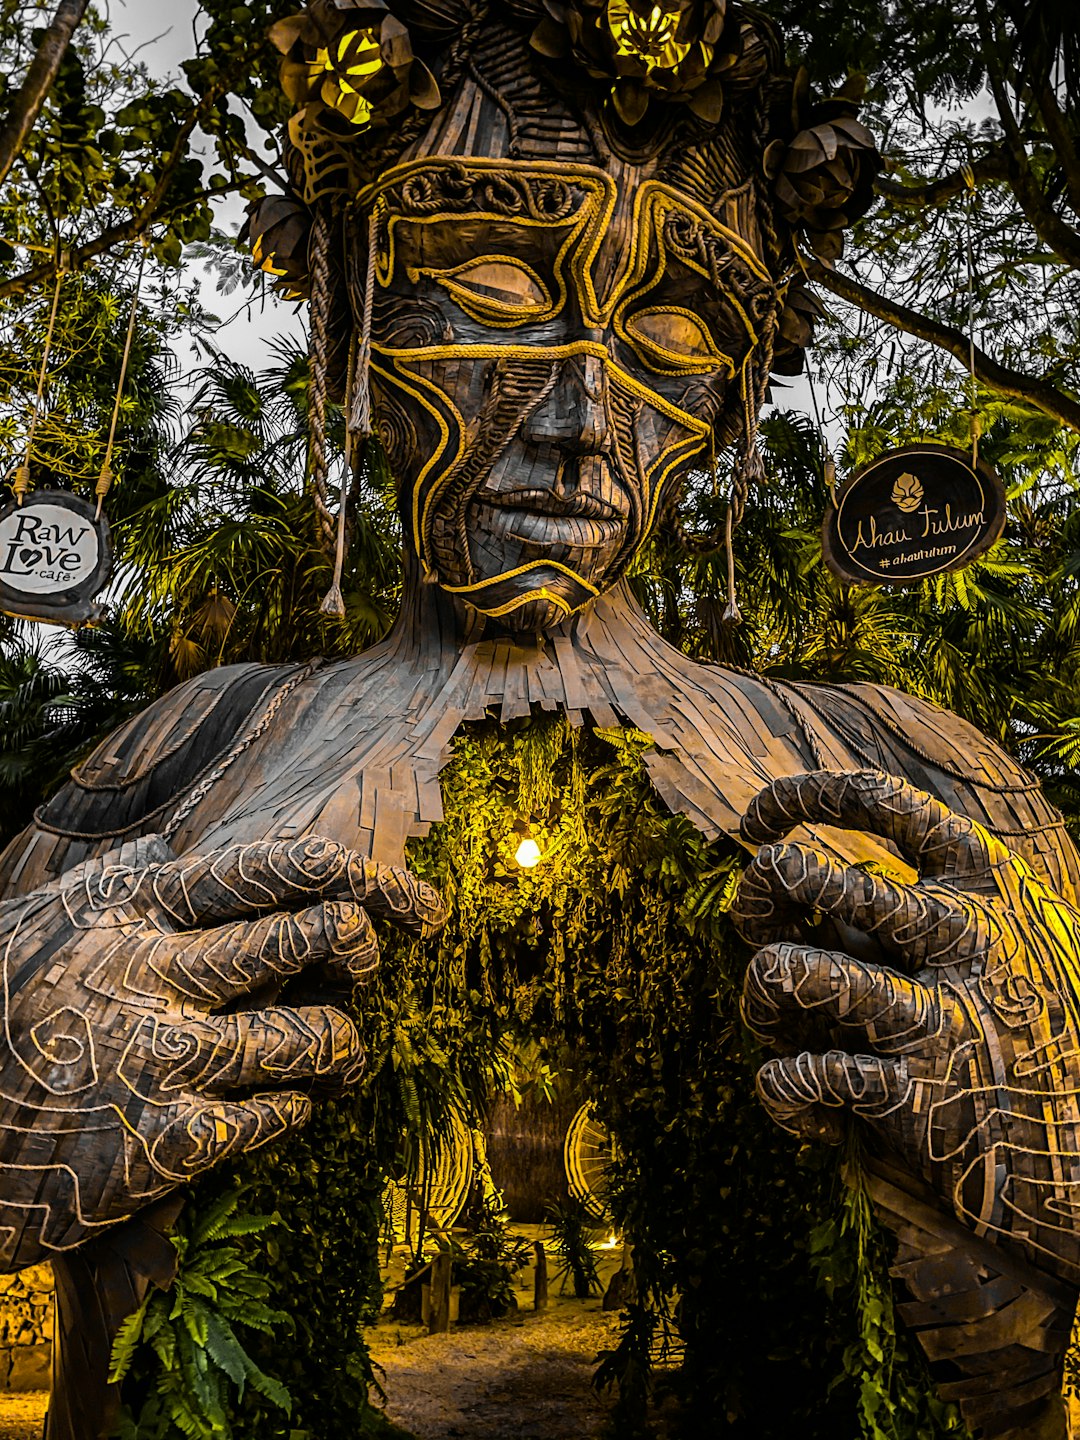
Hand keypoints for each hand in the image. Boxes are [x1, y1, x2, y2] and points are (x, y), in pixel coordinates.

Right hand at [0, 834, 443, 1270]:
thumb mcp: (49, 921)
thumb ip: (123, 881)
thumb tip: (176, 838)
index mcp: (135, 907)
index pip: (273, 869)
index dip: (359, 876)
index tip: (416, 902)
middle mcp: (157, 970)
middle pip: (316, 935)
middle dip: (363, 950)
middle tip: (364, 965)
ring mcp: (160, 1056)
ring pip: (316, 1034)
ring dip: (344, 1046)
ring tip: (338, 1054)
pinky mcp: (159, 1141)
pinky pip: (276, 1116)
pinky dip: (294, 1109)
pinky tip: (281, 1107)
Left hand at [731, 769, 1079, 1283]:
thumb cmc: (1037, 1032)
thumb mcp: (1014, 937)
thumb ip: (927, 904)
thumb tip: (808, 879)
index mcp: (987, 882)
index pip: (877, 800)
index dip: (798, 796)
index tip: (755, 823)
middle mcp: (961, 935)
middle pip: (803, 875)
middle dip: (755, 894)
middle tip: (756, 925)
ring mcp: (938, 1015)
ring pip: (784, 968)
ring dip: (758, 996)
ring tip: (773, 1017)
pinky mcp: (915, 1095)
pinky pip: (800, 1074)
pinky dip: (780, 1090)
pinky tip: (799, 1098)